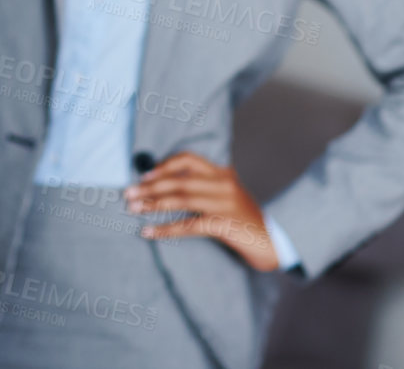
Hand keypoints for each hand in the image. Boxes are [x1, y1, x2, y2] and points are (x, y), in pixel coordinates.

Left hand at [124, 151, 280, 271]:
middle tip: (128, 194)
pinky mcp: (226, 225)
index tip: (143, 175)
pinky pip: (189, 226)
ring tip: (133, 209)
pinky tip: (149, 233)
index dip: (163, 166)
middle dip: (150, 187)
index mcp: (223, 174)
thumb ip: (206, 187)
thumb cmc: (245, 221)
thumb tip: (166, 186)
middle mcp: (224, 185)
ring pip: (182, 200)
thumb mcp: (228, 197)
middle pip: (180, 181)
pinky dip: (166, 229)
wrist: (275, 244)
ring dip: (153, 204)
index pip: (188, 159)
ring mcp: (226, 205)